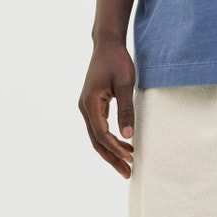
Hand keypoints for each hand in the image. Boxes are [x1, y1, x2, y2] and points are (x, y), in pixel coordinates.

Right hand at [80, 42, 136, 178]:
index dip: (116, 149)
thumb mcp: (126, 84)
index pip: (102, 134)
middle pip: (96, 141)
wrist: (107, 45)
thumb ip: (126, 109)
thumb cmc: (117, 61)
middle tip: (128, 172)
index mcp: (90, 103)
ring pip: (97, 136)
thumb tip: (128, 135)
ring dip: (111, 151)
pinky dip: (110, 139)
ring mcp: (87, 107)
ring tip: (128, 163)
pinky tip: (123, 145)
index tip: (131, 158)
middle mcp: (85, 107)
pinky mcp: (93, 105)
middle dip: (112, 158)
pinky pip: (99, 128)